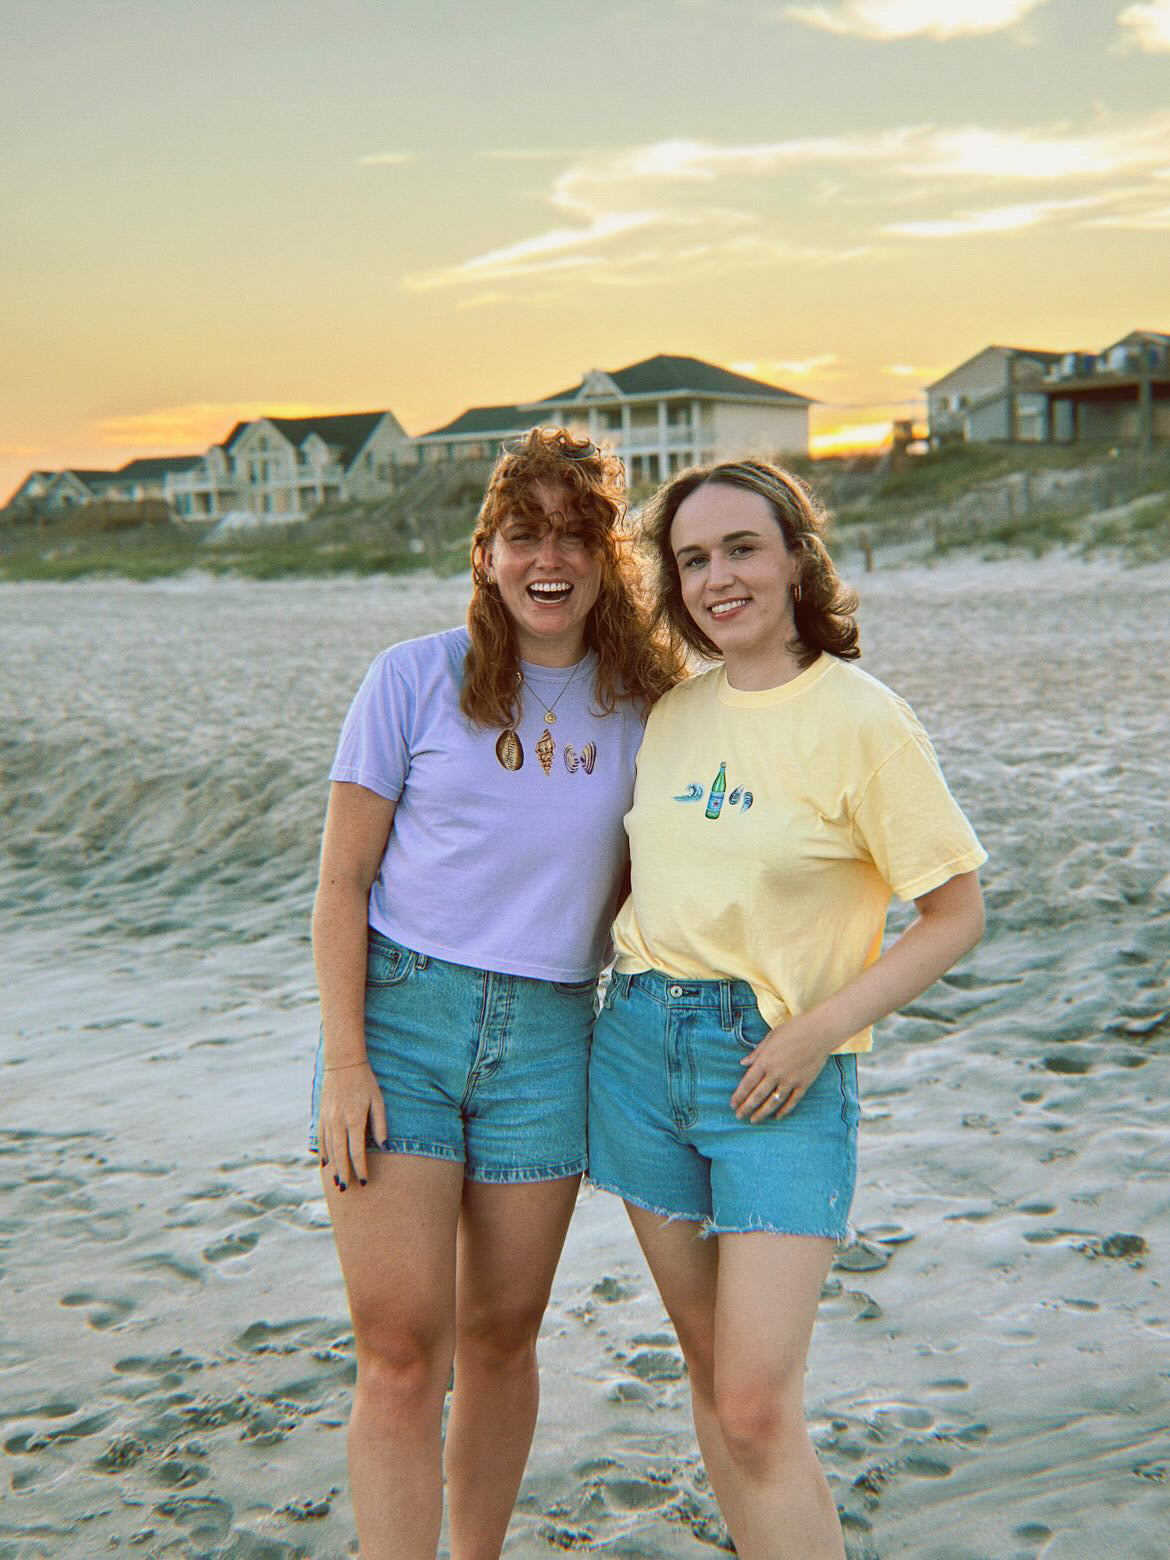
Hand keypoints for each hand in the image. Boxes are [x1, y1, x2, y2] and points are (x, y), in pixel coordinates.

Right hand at [319, 1063, 386, 1191]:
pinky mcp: (321, 1115)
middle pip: (340, 1154)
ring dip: (333, 1167)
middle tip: (347, 1188)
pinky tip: (326, 1163)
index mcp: (355, 1119)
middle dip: (344, 1173)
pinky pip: (321, 1139)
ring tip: (337, 1181)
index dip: (360, 1167)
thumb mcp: (378, 1100)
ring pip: (329, 1149)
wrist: (343, 1063)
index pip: (357, 1150)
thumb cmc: (365, 1082)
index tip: (364, 1181)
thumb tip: (385, 1146)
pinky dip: (324, 1153)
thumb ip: (380, 1124)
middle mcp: (338, 1122)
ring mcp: (327, 1119)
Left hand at [732, 1015, 835, 1123]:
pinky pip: (792, 1101)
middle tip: (739, 1116)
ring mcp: (790, 1080)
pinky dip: (784, 1110)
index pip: (747, 1083)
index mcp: (765, 1060)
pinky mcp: (804, 1084)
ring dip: (762, 1113)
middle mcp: (776, 1073)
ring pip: (773, 1102)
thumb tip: (743, 1063)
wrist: (820, 1032)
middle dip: (746, 1107)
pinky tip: (777, 1117)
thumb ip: (756, 1052)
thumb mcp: (771, 1037)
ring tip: (754, 1120)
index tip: (732, 1104)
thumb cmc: (794, 1029)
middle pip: (758, 1095)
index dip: (739, 1095)